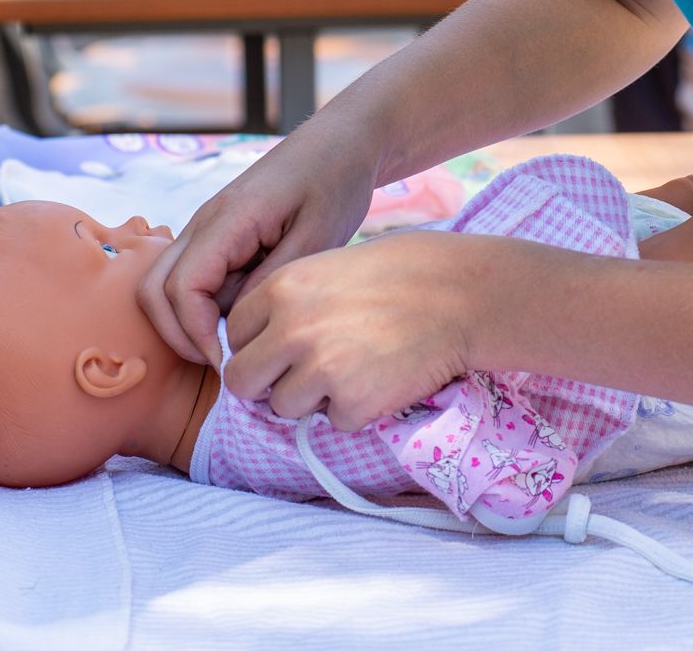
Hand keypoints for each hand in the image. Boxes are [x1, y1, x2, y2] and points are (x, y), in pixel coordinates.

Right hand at [140, 124, 382, 365]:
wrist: (341, 142)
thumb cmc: (335, 181)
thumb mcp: (318, 237)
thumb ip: (274, 281)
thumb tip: (237, 325)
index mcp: (227, 220)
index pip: (181, 287)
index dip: (195, 333)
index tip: (228, 360)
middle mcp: (204, 223)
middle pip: (155, 290)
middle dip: (180, 334)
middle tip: (224, 361)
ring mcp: (207, 228)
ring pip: (167, 285)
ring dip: (190, 321)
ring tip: (237, 342)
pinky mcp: (219, 236)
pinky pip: (194, 277)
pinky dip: (206, 305)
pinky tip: (246, 318)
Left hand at [223, 230, 485, 430]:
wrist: (459, 294)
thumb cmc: (398, 275)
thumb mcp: (329, 269)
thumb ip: (288, 304)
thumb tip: (260, 349)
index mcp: (282, 287)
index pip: (234, 334)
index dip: (258, 345)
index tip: (284, 346)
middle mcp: (292, 328)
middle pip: (242, 381)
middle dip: (268, 383)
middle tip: (305, 373)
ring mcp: (321, 368)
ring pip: (284, 408)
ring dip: (314, 398)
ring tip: (355, 367)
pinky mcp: (353, 403)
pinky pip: (333, 422)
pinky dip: (355, 409)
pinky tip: (381, 378)